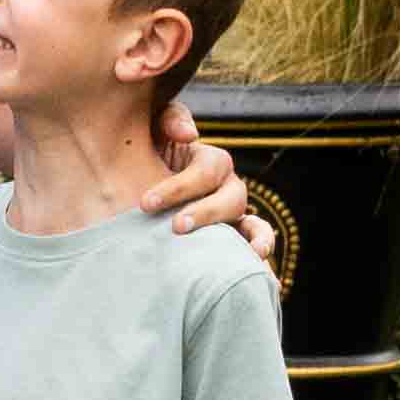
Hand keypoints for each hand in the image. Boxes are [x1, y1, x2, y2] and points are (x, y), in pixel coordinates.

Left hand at [142, 106, 280, 275]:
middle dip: (206, 213)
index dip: (179, 186)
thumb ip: (170, 119)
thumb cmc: (143, 159)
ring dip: (255, 239)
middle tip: (176, 227)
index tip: (145, 203)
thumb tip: (190, 135)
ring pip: (255, 227)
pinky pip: (253, 252)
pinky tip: (266, 279)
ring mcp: (234, 219)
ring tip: (251, 255)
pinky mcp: (231, 244)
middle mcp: (227, 189)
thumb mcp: (152, 131)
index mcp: (210, 163)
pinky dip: (262, 263)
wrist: (132, 191)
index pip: (206, 170)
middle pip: (233, 199)